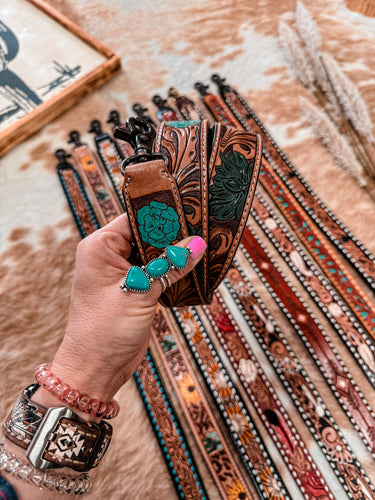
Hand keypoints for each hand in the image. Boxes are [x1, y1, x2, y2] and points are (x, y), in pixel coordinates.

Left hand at [34, 213, 205, 407]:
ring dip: (176, 252)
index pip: (135, 217)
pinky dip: (174, 269)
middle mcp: (110, 256)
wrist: (96, 370)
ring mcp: (123, 272)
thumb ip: (170, 266)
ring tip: (206, 243)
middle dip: (174, 233)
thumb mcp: (140, 293)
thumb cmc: (104, 332)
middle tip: (206, 226)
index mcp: (100, 247)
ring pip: (155, 253)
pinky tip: (195, 266)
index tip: (192, 207)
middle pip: (148, 233)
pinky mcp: (135, 288)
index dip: (162, 213)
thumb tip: (198, 243)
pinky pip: (158, 270)